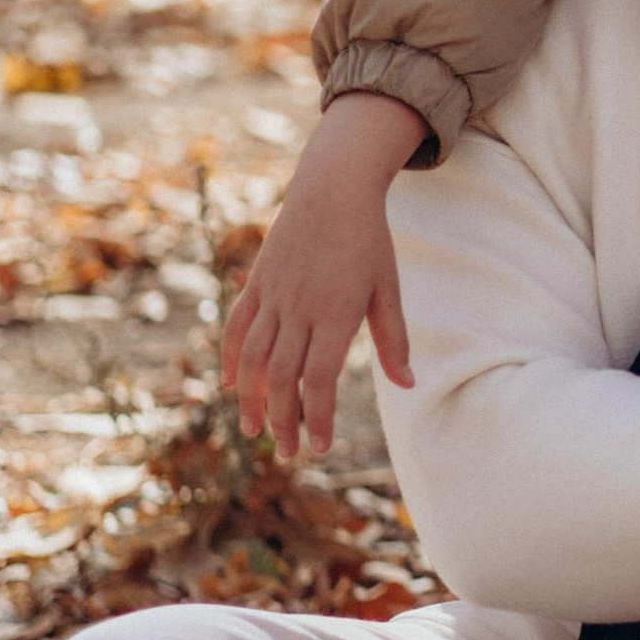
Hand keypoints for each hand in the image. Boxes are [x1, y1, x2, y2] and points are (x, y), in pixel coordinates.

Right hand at [221, 91, 425, 460]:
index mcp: (335, 313)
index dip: (319, 418)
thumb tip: (407, 384)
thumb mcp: (388, 288)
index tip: (321, 446)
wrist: (334, 186)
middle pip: (282, 378)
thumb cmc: (369, 240)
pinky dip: (232, 358)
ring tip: (254, 430)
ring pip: (253, 358)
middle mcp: (299, 308)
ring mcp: (273, 294)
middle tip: (288, 452)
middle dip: (283, 421)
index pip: (320, 380)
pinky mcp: (257, 282)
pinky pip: (237, 327)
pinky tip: (233, 385)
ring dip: (251, 399)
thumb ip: (394, 339)